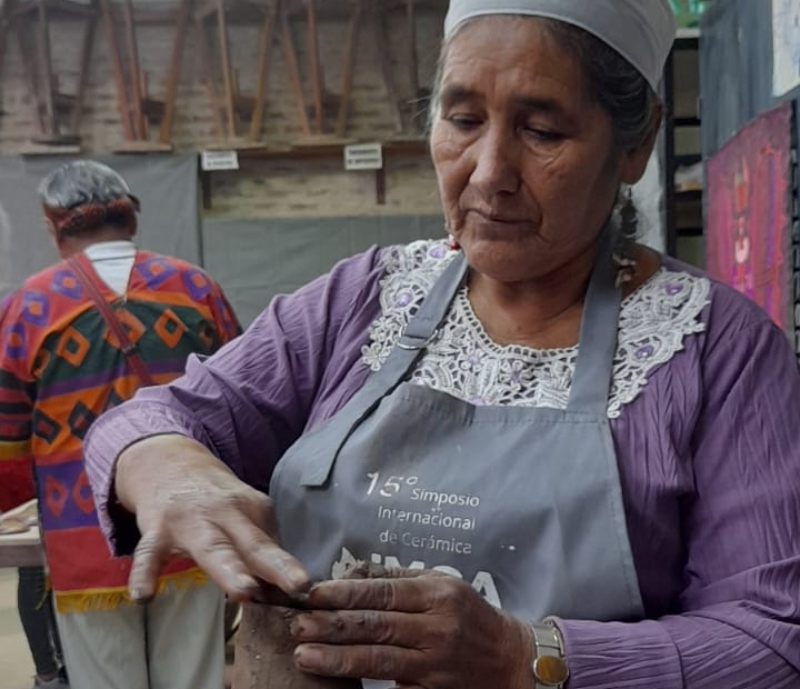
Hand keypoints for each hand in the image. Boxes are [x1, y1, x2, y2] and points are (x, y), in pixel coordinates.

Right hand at [115, 435, 308, 601]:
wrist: (167, 460)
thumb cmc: (212, 498)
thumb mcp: (242, 510)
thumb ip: (258, 544)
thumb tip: (283, 586)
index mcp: (250, 509)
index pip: (271, 544)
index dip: (290, 566)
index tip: (309, 587)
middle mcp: (225, 513)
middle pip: (253, 543)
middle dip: (276, 564)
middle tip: (297, 584)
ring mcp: (190, 520)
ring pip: (211, 547)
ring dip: (229, 569)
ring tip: (244, 593)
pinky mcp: (157, 529)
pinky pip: (149, 554)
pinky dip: (144, 574)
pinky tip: (144, 596)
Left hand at [289, 569, 533, 688]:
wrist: (512, 661)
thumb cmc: (471, 616)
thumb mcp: (442, 586)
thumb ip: (398, 581)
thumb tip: (351, 576)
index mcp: (437, 594)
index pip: (382, 593)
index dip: (344, 595)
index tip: (311, 595)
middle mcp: (437, 627)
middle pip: (376, 626)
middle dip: (332, 626)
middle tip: (297, 626)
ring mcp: (436, 664)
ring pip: (379, 660)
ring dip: (338, 659)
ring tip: (304, 656)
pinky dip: (367, 688)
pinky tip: (339, 686)